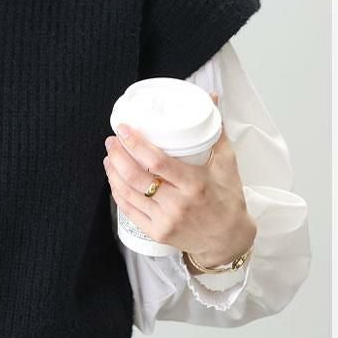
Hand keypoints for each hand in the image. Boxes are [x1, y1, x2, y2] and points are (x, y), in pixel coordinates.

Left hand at [103, 91, 255, 268]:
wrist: (229, 239)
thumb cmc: (228, 199)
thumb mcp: (227, 163)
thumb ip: (216, 130)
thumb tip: (211, 98)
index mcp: (194, 183)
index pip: (156, 161)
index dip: (135, 144)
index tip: (123, 129)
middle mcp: (177, 203)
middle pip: (136, 176)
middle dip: (118, 155)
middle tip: (111, 141)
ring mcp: (164, 220)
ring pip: (128, 193)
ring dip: (113, 172)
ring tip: (109, 156)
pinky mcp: (156, 233)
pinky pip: (129, 210)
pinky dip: (117, 192)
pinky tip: (114, 179)